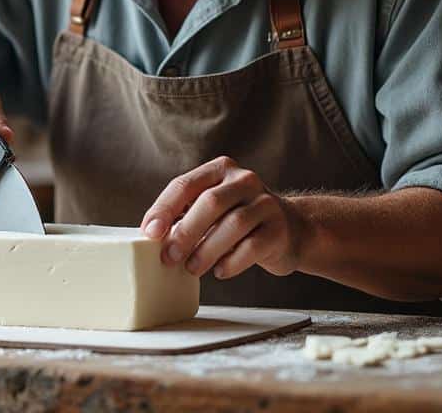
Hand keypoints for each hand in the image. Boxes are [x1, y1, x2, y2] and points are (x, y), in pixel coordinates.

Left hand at [139, 156, 308, 280]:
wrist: (290, 229)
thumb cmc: (238, 220)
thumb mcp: (213, 207)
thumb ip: (186, 214)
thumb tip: (153, 237)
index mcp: (221, 170)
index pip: (186, 184)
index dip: (164, 209)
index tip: (150, 233)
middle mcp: (245, 180)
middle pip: (210, 202)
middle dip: (185, 232)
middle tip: (169, 257)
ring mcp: (265, 203)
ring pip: (232, 224)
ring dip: (206, 250)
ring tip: (192, 268)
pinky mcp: (279, 229)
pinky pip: (252, 246)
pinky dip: (231, 262)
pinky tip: (220, 271)